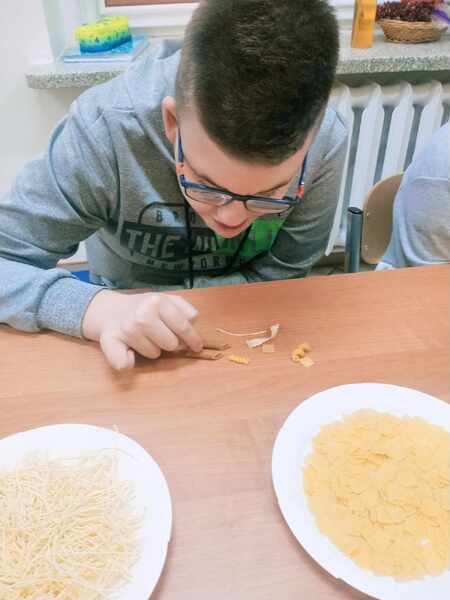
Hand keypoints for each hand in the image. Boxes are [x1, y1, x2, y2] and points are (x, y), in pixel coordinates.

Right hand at [82, 290, 202, 369]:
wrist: (109, 309)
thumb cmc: (143, 307)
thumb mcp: (166, 299)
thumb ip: (184, 309)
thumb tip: (193, 322)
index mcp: (157, 302)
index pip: (183, 327)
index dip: (193, 339)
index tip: (196, 346)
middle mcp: (142, 315)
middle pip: (171, 344)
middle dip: (170, 343)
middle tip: (161, 335)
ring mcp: (127, 330)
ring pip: (154, 354)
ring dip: (153, 349)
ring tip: (145, 338)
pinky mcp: (111, 343)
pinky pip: (124, 364)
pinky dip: (128, 362)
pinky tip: (129, 352)